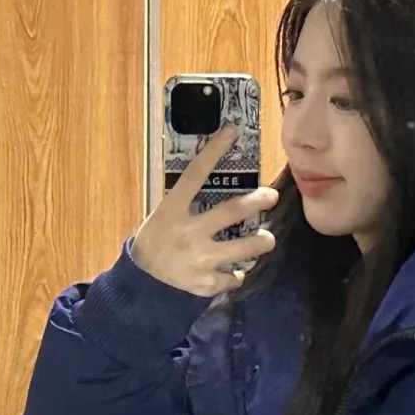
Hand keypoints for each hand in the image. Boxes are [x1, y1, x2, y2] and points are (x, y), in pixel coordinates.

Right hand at [132, 126, 278, 297]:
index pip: (194, 175)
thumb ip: (186, 200)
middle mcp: (188, 232)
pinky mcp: (204, 283)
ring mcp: (198, 259)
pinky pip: (232, 278)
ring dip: (260, 242)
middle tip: (272, 195)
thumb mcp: (163, 214)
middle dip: (255, 202)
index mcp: (173, 210)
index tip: (232, 131)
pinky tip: (237, 270)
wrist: (142, 281)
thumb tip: (213, 171)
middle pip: (229, 213)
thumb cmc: (156, 239)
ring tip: (267, 239)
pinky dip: (237, 274)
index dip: (213, 152)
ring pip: (241, 249)